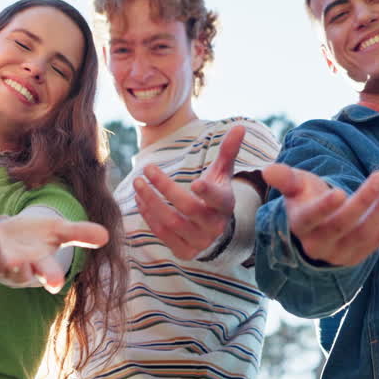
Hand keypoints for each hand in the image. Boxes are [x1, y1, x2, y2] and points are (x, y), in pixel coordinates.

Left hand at [0, 210, 108, 293]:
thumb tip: (106, 235)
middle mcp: (18, 269)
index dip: (51, 277)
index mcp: (40, 266)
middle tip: (21, 264)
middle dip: (19, 269)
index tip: (56, 284)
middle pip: (19, 272)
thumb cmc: (39, 239)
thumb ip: (80, 234)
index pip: (48, 274)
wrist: (13, 241)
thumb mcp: (60, 233)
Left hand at [132, 124, 245, 260]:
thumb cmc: (216, 193)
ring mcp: (199, 241)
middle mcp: (214, 226)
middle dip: (164, 188)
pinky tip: (140, 200)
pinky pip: (162, 234)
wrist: (213, 228)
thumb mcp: (222, 173)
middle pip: (187, 208)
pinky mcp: (184, 251)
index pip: (218, 199)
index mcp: (225, 205)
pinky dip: (148, 216)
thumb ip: (228, 151)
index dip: (207, 192)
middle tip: (146, 169)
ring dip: (150, 201)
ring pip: (171, 222)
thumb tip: (240, 126)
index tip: (195, 183)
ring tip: (137, 183)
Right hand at [261, 163, 378, 266]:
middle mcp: (318, 244)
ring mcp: (341, 254)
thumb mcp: (295, 188)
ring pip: (365, 232)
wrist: (317, 230)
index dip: (324, 207)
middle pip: (343, 224)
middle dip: (365, 200)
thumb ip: (285, 178)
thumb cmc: (305, 200)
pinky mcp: (359, 256)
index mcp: (300, 225)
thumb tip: (268, 170)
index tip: (340, 190)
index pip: (311, 218)